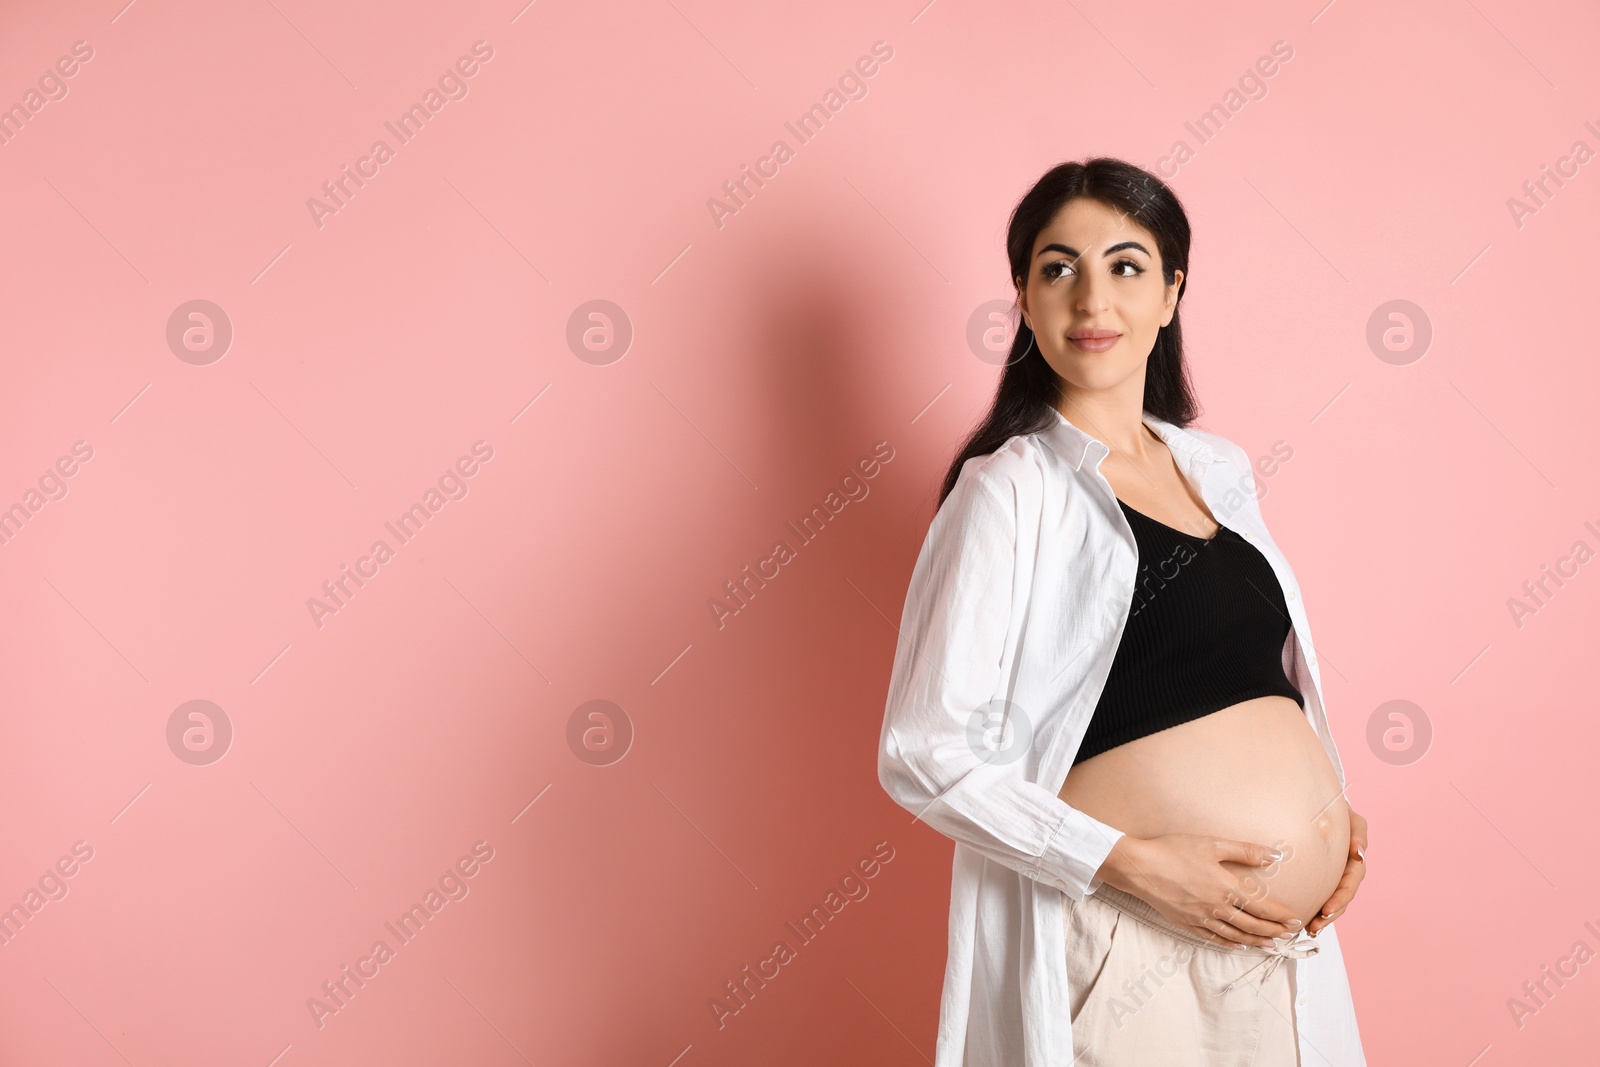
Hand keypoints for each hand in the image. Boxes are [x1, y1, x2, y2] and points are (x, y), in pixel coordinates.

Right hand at [1099, 834, 1303, 947]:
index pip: (1262, 907)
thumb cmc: (1174, 850)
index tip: (1295, 920)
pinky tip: (1237, 945)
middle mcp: (1217, 908)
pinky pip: (1212, 938)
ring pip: (1235, 935)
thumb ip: (1246, 851)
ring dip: (1255, 941)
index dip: (1280, 915)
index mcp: (1226, 888)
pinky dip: (1228, 944)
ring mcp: (1200, 918)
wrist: (1138, 867)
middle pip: (1251, 925)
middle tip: (1287, 936)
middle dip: (1272, 932)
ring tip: (1270, 946)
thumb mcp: (1212, 844)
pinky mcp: (1185, 922)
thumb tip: (1275, 856)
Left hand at [1306, 807, 1366, 936]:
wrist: (1319, 805)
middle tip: (1317, 924)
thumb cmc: (1337, 810)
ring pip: (1332, 900)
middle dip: (1331, 913)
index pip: (1350, 883)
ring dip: (1324, 917)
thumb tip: (1359, 852)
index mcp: (1355, 859)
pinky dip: (1314, 909)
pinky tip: (1306, 921)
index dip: (1340, 898)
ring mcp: (1335, 875)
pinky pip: (1319, 895)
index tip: (1327, 909)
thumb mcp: (1351, 818)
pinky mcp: (1321, 876)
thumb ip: (1358, 833)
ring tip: (1311, 928)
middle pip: (1342, 897)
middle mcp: (1346, 870)